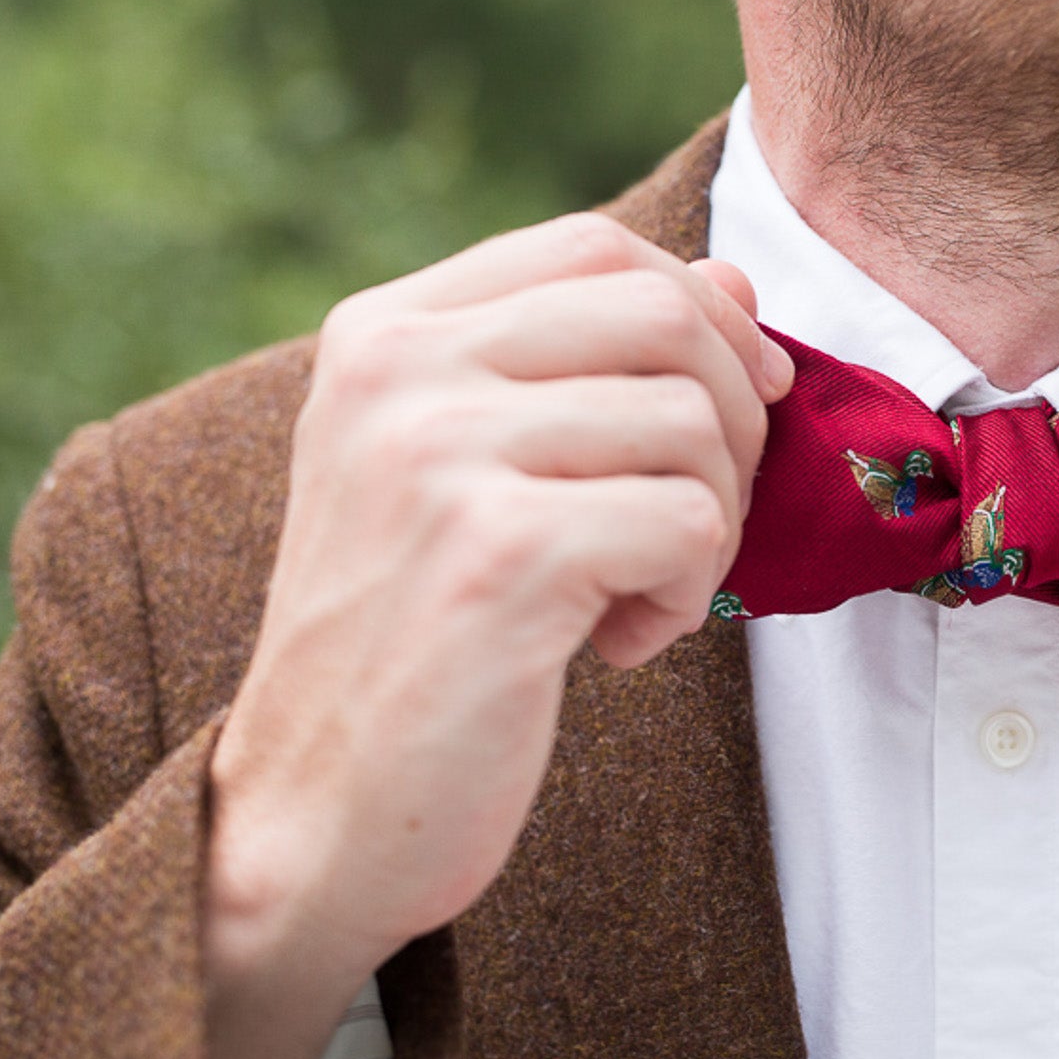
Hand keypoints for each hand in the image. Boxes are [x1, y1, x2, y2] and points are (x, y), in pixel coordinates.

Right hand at [202, 214, 793, 1058]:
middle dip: (733, 419)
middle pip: (664, 315)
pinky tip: (617, 647)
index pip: (597, 246)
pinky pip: (690, 522)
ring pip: (693, 422)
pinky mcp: (499, 553)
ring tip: (639, 596)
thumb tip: (733, 284)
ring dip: (709, 523)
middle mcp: (400, 372)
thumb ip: (586, 371)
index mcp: (384, 334)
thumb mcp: (478, 476)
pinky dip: (686, 596)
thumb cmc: (417, 642)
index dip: (705, 313)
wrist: (317, 812)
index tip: (741, 398)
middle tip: (700, 517)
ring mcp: (440, 455)